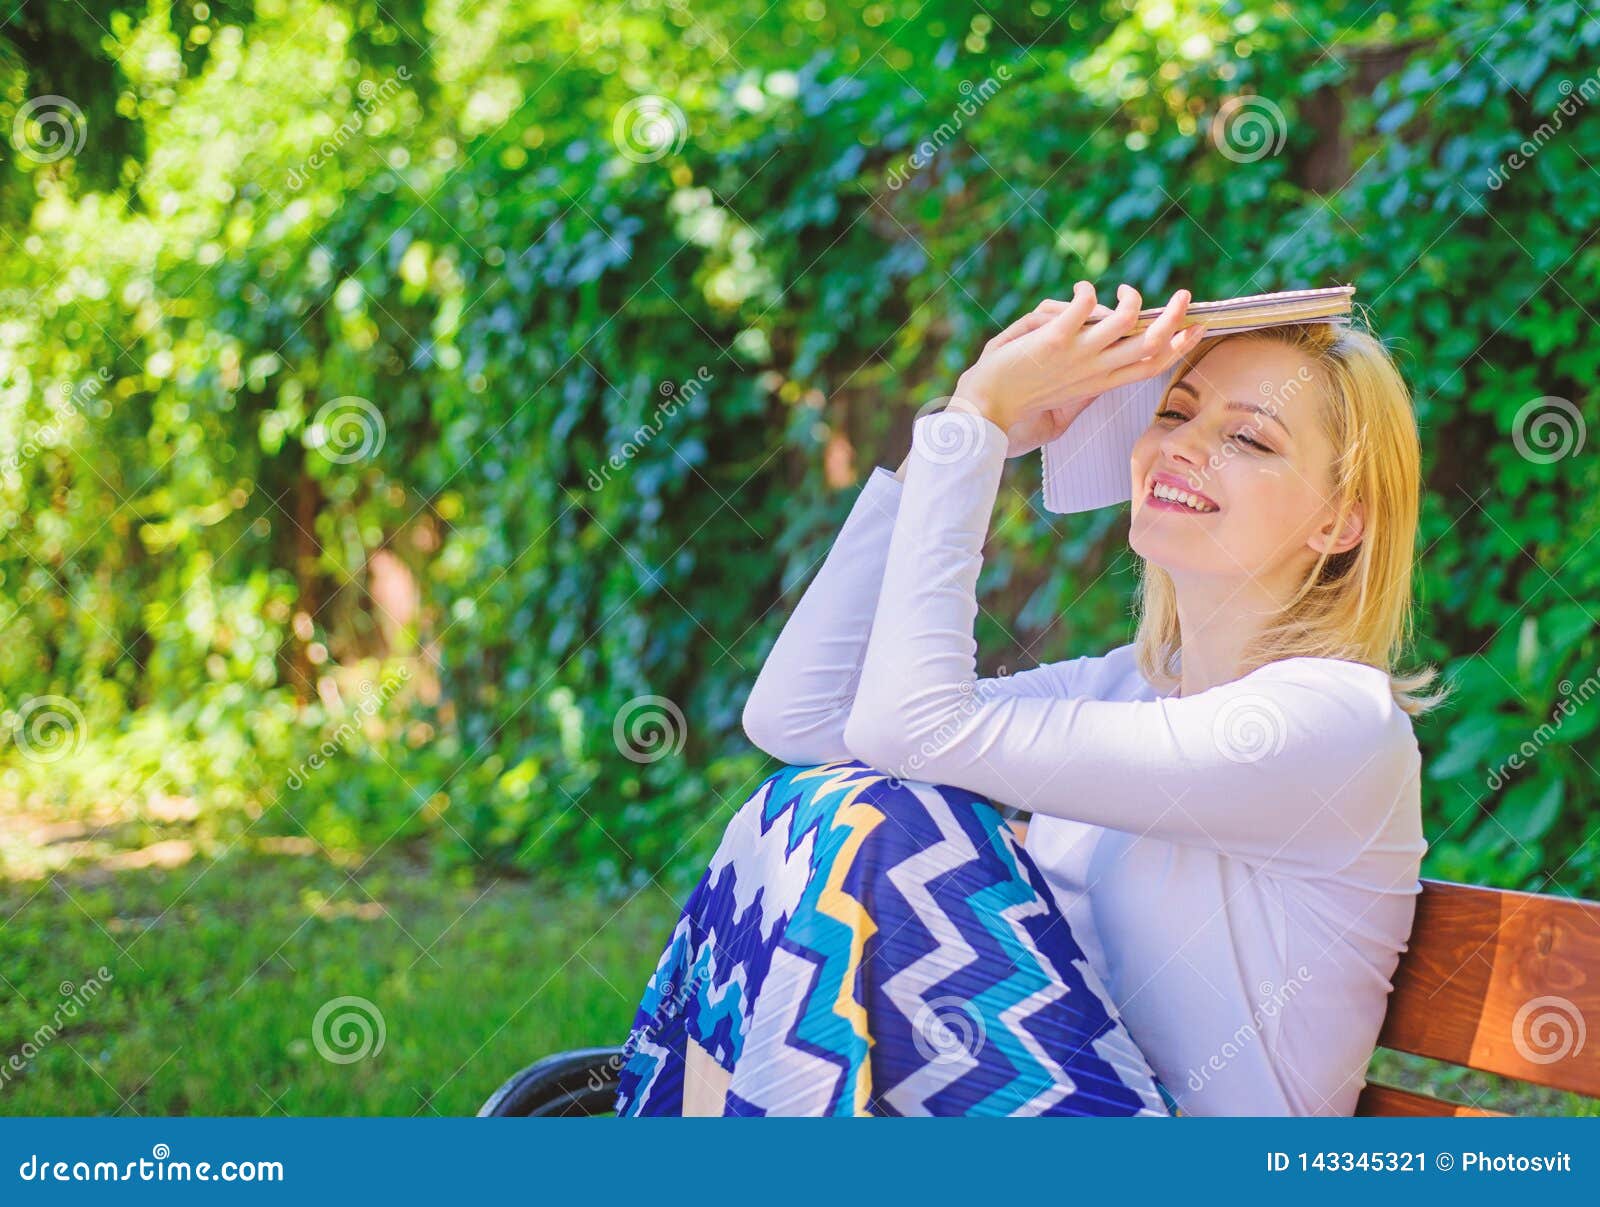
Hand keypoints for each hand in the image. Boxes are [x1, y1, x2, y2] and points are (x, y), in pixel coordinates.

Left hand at [948, 282, 1205, 458]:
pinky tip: (1080, 289)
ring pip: (1126, 322)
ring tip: (1123, 291)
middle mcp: (1094, 370)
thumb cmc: (1016, 406)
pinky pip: (1084, 305)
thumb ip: (1084, 372)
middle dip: (1175, 317)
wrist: (983, 412)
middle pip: (1151, 344)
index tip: (1196, 327)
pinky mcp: (1053, 339)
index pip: (1151, 365)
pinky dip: (1087, 291)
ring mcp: (1076, 355)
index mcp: (1099, 383)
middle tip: (1184, 295)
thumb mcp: (1062, 395)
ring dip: (1132, 299)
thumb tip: (1094, 340)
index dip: (1179, 347)